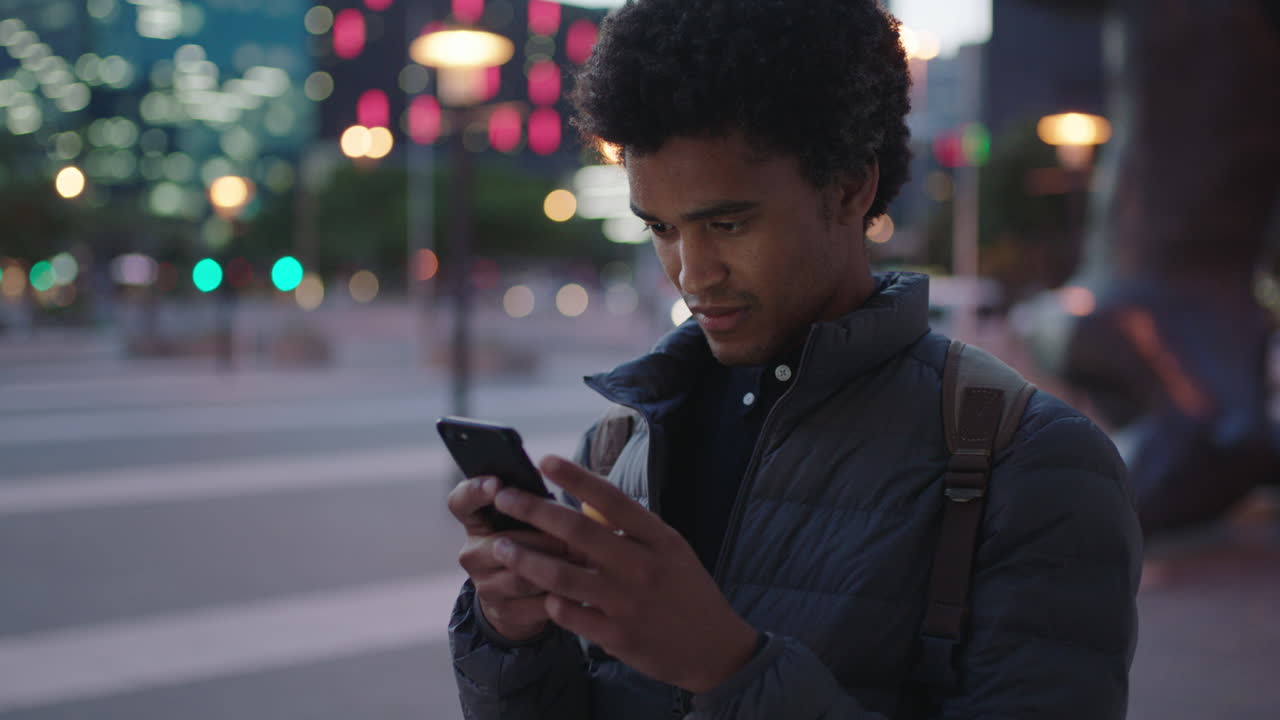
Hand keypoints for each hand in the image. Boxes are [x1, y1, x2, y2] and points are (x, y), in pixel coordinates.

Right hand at [447, 476, 568, 642]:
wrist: (521, 598)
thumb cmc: (533, 544)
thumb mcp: (528, 521)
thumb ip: (534, 507)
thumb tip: (558, 506)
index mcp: (475, 522)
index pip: (461, 501)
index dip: (476, 491)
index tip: (498, 485)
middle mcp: (471, 554)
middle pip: (505, 542)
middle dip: (543, 540)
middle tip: (575, 538)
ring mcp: (484, 585)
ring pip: (522, 576)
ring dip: (555, 568)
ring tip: (583, 561)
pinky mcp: (502, 611)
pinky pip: (535, 603)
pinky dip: (559, 596)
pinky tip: (577, 588)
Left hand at [491, 455, 760, 693]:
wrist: (715, 648)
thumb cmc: (688, 591)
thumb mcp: (672, 550)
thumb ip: (634, 528)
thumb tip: (588, 501)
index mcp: (658, 538)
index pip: (611, 498)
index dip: (576, 477)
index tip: (545, 460)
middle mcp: (642, 567)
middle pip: (577, 531)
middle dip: (534, 511)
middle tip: (503, 498)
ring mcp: (627, 603)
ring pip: (562, 576)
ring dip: (526, 558)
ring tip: (501, 547)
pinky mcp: (616, 636)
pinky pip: (569, 613)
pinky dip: (550, 601)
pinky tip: (541, 593)